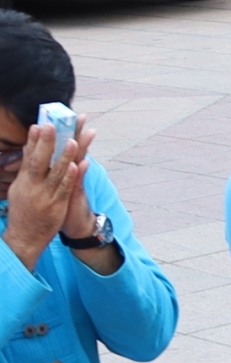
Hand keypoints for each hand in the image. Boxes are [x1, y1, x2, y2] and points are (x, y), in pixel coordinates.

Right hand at [4, 125, 80, 270]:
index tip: (40, 124)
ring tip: (73, 140)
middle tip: (53, 124)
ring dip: (64, 156)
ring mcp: (44, 196)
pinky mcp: (57, 205)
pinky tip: (78, 164)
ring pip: (56, 173)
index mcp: (23, 182)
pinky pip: (65, 188)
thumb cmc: (24, 211)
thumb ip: (26, 169)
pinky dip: (71, 176)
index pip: (29, 157)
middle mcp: (32, 187)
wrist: (24, 238)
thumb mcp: (20, 189)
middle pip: (39, 161)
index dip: (34, 140)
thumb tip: (29, 148)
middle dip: (47, 142)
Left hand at [59, 121, 100, 241]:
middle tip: (77, 117)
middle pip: (73, 149)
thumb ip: (51, 168)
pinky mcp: (76, 195)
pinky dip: (79, 173)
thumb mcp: (57, 184)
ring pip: (79, 163)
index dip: (63, 130)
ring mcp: (75, 183)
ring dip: (81, 149)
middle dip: (74, 133)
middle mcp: (71, 173)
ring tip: (81, 135)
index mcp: (63, 169)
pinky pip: (77, 182)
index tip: (61, 115)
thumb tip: (40, 151)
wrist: (76, 225)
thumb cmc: (61, 204)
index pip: (62, 145)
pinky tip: (82, 163)